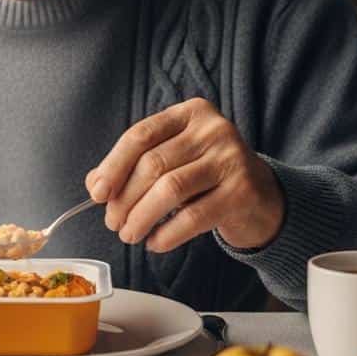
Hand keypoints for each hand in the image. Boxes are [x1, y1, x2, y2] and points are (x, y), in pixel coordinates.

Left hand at [85, 98, 284, 252]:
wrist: (261, 196)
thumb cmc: (206, 176)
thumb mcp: (172, 159)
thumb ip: (133, 165)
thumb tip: (95, 184)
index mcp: (190, 113)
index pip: (141, 135)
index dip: (113, 166)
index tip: (97, 194)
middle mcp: (213, 129)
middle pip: (153, 164)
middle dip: (125, 198)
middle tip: (113, 222)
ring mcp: (232, 158)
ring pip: (170, 189)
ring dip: (142, 217)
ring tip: (129, 234)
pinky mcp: (243, 191)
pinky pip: (193, 217)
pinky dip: (167, 234)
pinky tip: (155, 242)